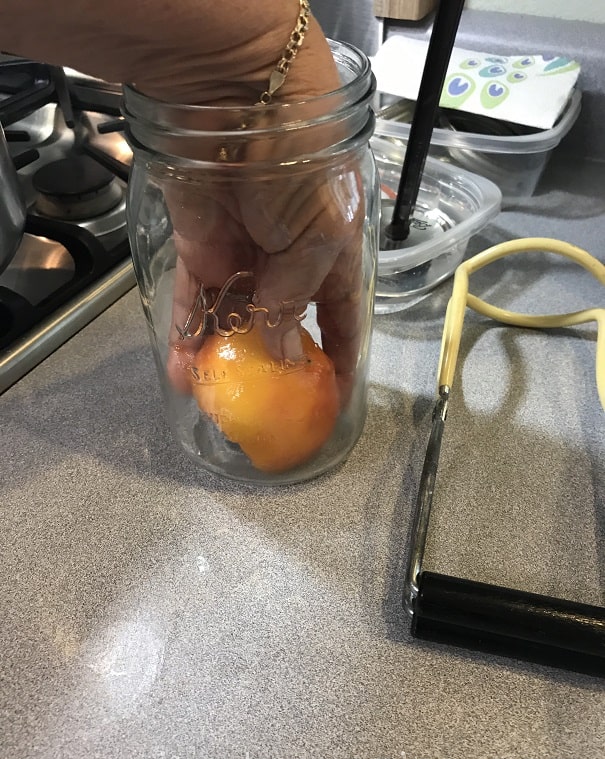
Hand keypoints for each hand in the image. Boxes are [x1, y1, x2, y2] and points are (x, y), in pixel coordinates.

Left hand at [151, 16, 365, 404]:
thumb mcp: (319, 240)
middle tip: (261, 409)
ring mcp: (243, 261)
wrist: (239, 108)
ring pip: (232, 320)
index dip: (337, 358)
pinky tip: (182, 372)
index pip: (339, 320)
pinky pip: (195, 302)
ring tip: (213, 401)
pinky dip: (187, 334)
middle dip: (270, 367)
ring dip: (222, 358)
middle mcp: (288, 265)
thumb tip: (280, 356)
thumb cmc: (301, 171)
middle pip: (280, 327)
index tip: (331, 398)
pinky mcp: (201, 253)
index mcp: (331, 260)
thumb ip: (295, 300)